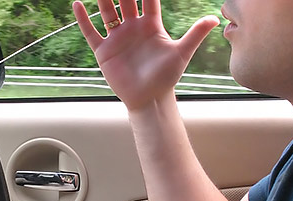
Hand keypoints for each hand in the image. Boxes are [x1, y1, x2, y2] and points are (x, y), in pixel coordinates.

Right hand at [73, 0, 218, 109]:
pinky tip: (78, 4)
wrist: (149, 98)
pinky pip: (91, 32)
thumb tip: (215, 18)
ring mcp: (117, 38)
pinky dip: (84, 19)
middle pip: (125, 1)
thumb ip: (195, 34)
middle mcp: (133, 28)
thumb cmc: (166, 77)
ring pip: (107, 12)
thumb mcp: (182, 53)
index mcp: (151, 25)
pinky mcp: (104, 51)